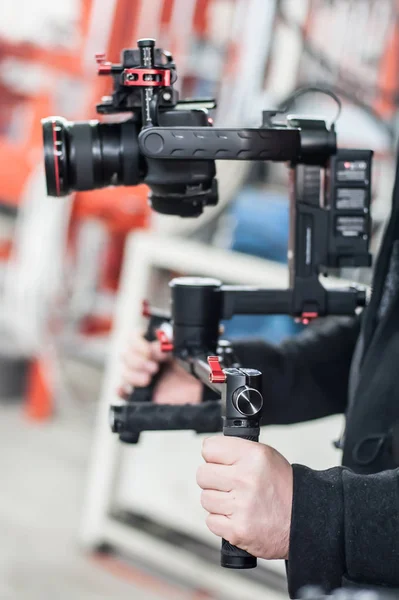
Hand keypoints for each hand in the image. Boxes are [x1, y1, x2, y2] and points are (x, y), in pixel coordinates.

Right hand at [117, 330, 201, 403]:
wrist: (202, 392)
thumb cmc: (196, 370)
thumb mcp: (186, 352)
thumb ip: (172, 342)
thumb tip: (161, 342)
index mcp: (155, 347)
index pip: (134, 337)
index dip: (137, 342)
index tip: (149, 351)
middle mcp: (146, 360)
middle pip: (125, 354)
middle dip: (137, 360)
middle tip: (154, 367)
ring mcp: (141, 377)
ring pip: (123, 372)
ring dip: (132, 374)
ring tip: (148, 380)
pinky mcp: (140, 395)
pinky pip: (122, 392)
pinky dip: (121, 390)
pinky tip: (127, 390)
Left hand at [197, 436, 292, 559]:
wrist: (303, 520)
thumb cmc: (283, 487)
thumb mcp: (265, 455)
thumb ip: (236, 450)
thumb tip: (207, 449)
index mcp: (252, 457)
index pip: (209, 448)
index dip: (214, 456)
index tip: (221, 462)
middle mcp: (246, 479)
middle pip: (202, 474)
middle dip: (213, 480)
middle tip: (229, 484)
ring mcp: (241, 506)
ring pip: (205, 498)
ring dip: (218, 501)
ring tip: (236, 501)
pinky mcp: (237, 530)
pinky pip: (211, 521)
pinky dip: (221, 521)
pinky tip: (237, 516)